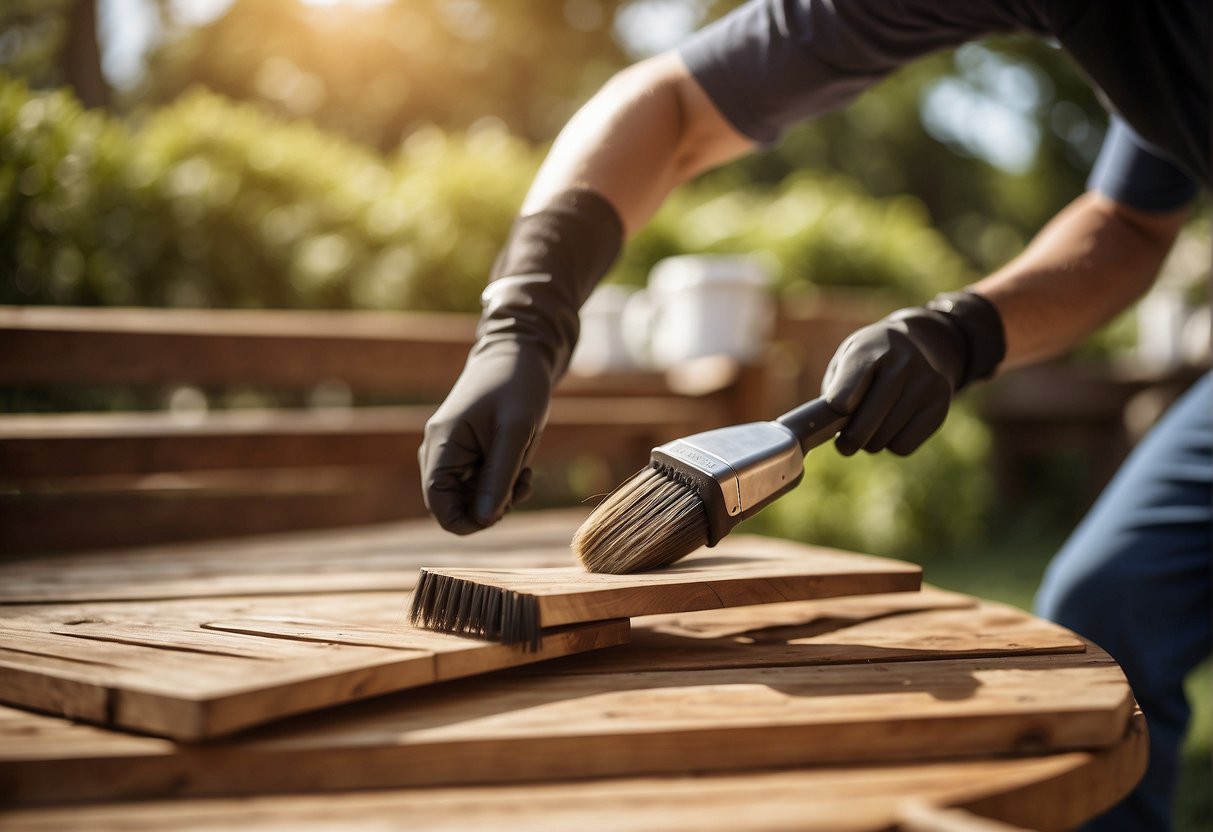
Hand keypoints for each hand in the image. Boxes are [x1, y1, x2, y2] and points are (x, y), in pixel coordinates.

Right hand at [417, 189, 623, 533]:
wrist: (522, 352)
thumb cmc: (518, 385)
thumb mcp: (515, 433)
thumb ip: (499, 477)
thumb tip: (484, 519)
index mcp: (441, 446)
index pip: (439, 508)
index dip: (470, 522)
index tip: (504, 508)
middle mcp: (438, 452)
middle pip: (454, 507)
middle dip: (489, 507)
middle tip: (520, 485)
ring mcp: (452, 453)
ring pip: (469, 499)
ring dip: (499, 496)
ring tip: (523, 472)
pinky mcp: (468, 453)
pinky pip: (479, 486)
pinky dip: (501, 486)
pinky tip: (521, 469)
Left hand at [822, 292, 1004, 455]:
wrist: (923, 343)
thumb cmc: (871, 358)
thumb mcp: (846, 360)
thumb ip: (833, 393)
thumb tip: (826, 431)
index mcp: (871, 350)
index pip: (842, 399)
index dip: (832, 415)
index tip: (833, 413)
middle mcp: (903, 365)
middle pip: (863, 427)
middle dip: (848, 440)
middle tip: (843, 440)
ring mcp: (926, 386)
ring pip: (882, 441)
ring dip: (870, 442)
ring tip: (871, 425)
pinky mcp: (940, 407)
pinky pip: (903, 447)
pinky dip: (892, 444)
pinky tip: (893, 426)